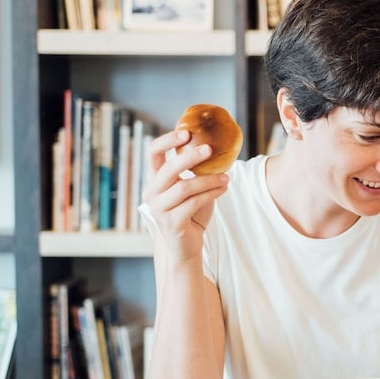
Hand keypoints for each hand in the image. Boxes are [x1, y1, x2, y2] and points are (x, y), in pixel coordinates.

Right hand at [142, 128, 229, 260]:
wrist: (186, 246)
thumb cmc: (191, 213)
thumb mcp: (191, 189)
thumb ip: (195, 171)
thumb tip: (215, 146)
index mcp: (155, 179)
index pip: (153, 152)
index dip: (167, 140)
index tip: (187, 132)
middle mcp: (152, 192)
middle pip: (169, 169)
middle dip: (190, 157)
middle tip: (209, 149)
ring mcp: (159, 209)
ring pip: (184, 187)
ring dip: (209, 180)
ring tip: (227, 177)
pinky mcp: (171, 223)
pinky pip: (194, 203)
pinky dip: (211, 194)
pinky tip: (223, 189)